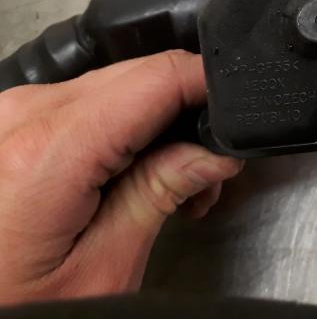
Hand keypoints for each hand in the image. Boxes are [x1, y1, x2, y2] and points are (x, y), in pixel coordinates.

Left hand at [0, 50, 242, 304]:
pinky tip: (127, 174)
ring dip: (154, 126)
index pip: (158, 77)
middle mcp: (20, 116)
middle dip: (186, 116)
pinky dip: (116, 129)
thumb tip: (214, 151)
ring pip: (115, 86)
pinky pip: (82, 102)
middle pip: (139, 77)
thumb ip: (160, 193)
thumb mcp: (103, 269)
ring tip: (170, 186)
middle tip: (207, 174)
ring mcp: (9, 114)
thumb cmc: (14, 310)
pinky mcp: (8, 123)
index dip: (209, 90)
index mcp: (47, 151)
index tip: (236, 119)